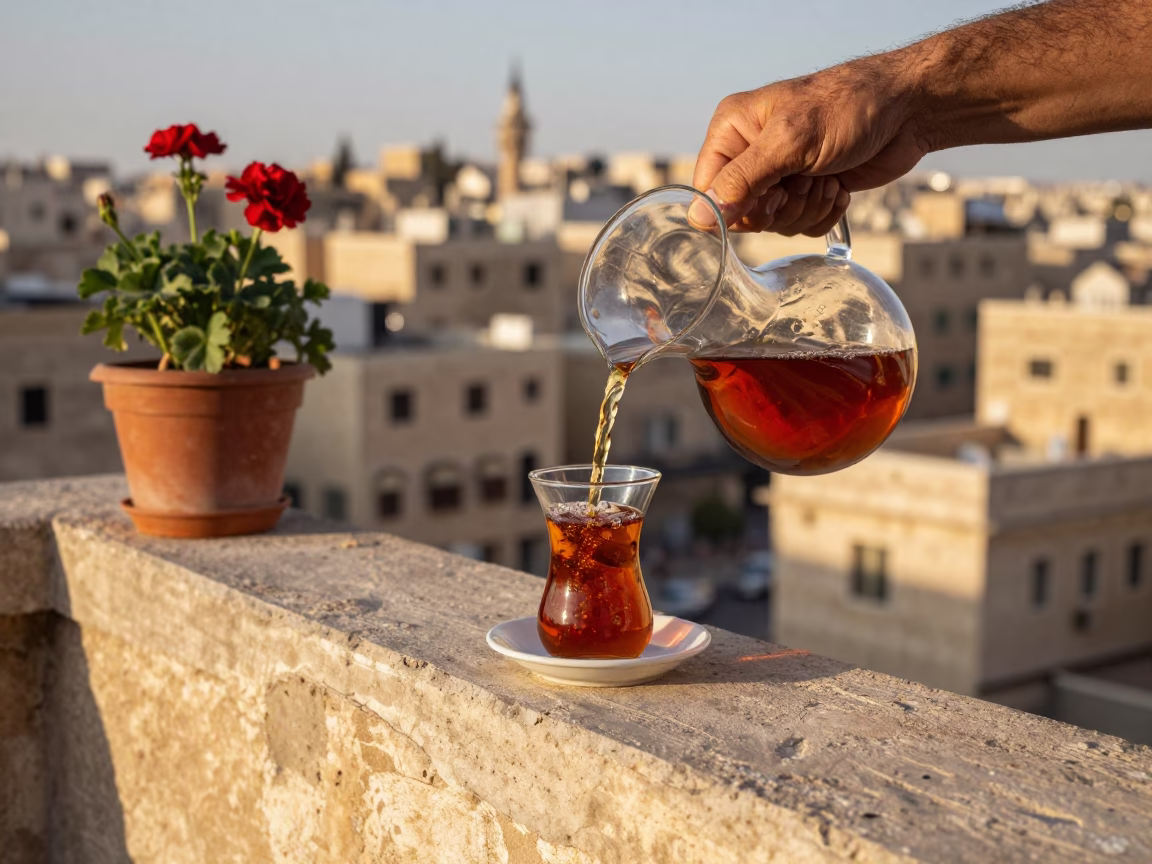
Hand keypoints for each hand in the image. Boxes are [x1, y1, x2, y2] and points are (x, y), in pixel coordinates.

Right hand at [689, 59, 931, 234]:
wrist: (906, 110)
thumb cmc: (848, 107)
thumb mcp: (788, 142)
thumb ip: (741, 181)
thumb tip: (699, 216)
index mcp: (732, 131)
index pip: (708, 191)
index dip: (736, 206)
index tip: (770, 194)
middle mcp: (751, 154)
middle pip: (742, 214)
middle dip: (781, 206)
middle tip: (804, 179)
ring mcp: (780, 175)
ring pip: (774, 224)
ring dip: (807, 207)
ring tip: (827, 176)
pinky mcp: (807, 192)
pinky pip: (800, 226)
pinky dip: (824, 213)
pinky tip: (838, 185)